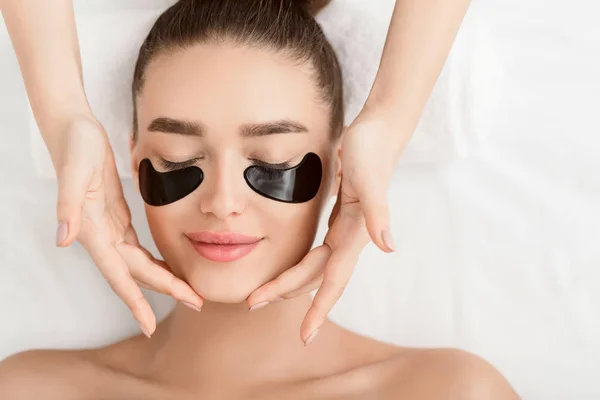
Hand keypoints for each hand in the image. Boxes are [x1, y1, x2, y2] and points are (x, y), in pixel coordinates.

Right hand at [53, 115, 202, 336]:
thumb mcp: (74, 171)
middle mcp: (101, 236)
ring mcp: (109, 229)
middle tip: (196, 303)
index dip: (134, 301)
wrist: (74, 130)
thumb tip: (64, 240)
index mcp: (93, 231)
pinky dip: (153, 261)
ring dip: (162, 280)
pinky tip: (168, 266)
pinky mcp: (116, 218)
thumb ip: (68, 205)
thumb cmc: (75, 147)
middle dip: (164, 292)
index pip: (117, 275)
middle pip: (136, 273)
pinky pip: (137, 249)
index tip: (150, 325)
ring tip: (189, 292)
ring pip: (138, 264)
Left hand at [247, 109, 402, 343]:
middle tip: (252, 304)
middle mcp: (350, 238)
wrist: (379, 132)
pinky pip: (318, 250)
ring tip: (265, 293)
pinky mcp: (340, 218)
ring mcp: (345, 229)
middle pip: (315, 276)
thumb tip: (389, 247)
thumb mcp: (370, 179)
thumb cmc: (372, 152)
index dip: (319, 310)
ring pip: (315, 266)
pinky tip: (291, 267)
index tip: (304, 337)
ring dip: (291, 281)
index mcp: (354, 235)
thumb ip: (378, 213)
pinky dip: (302, 264)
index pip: (333, 281)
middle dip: (285, 292)